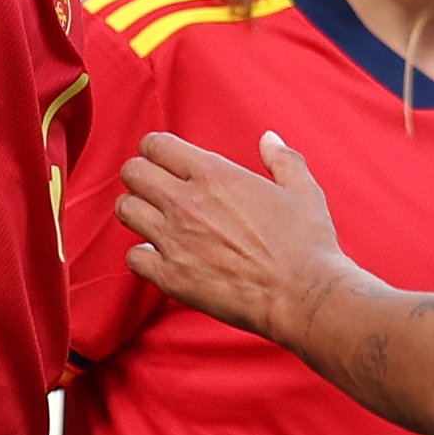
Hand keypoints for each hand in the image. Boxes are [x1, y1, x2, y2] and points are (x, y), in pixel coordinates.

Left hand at [118, 129, 346, 346]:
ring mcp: (174, 240)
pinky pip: (133, 256)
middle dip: (140, 176)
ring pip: (126, 210)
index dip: (155, 150)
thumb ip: (282, 159)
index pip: (155, 145)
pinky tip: (159, 256)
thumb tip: (269, 139)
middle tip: (154, 189)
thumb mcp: (303, 190)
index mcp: (214, 174)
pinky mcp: (171, 276)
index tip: (164, 162)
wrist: (303, 295)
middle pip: (132, 172)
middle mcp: (186, 202)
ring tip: (154, 220)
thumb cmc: (307, 244)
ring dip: (137, 211)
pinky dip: (142, 255)